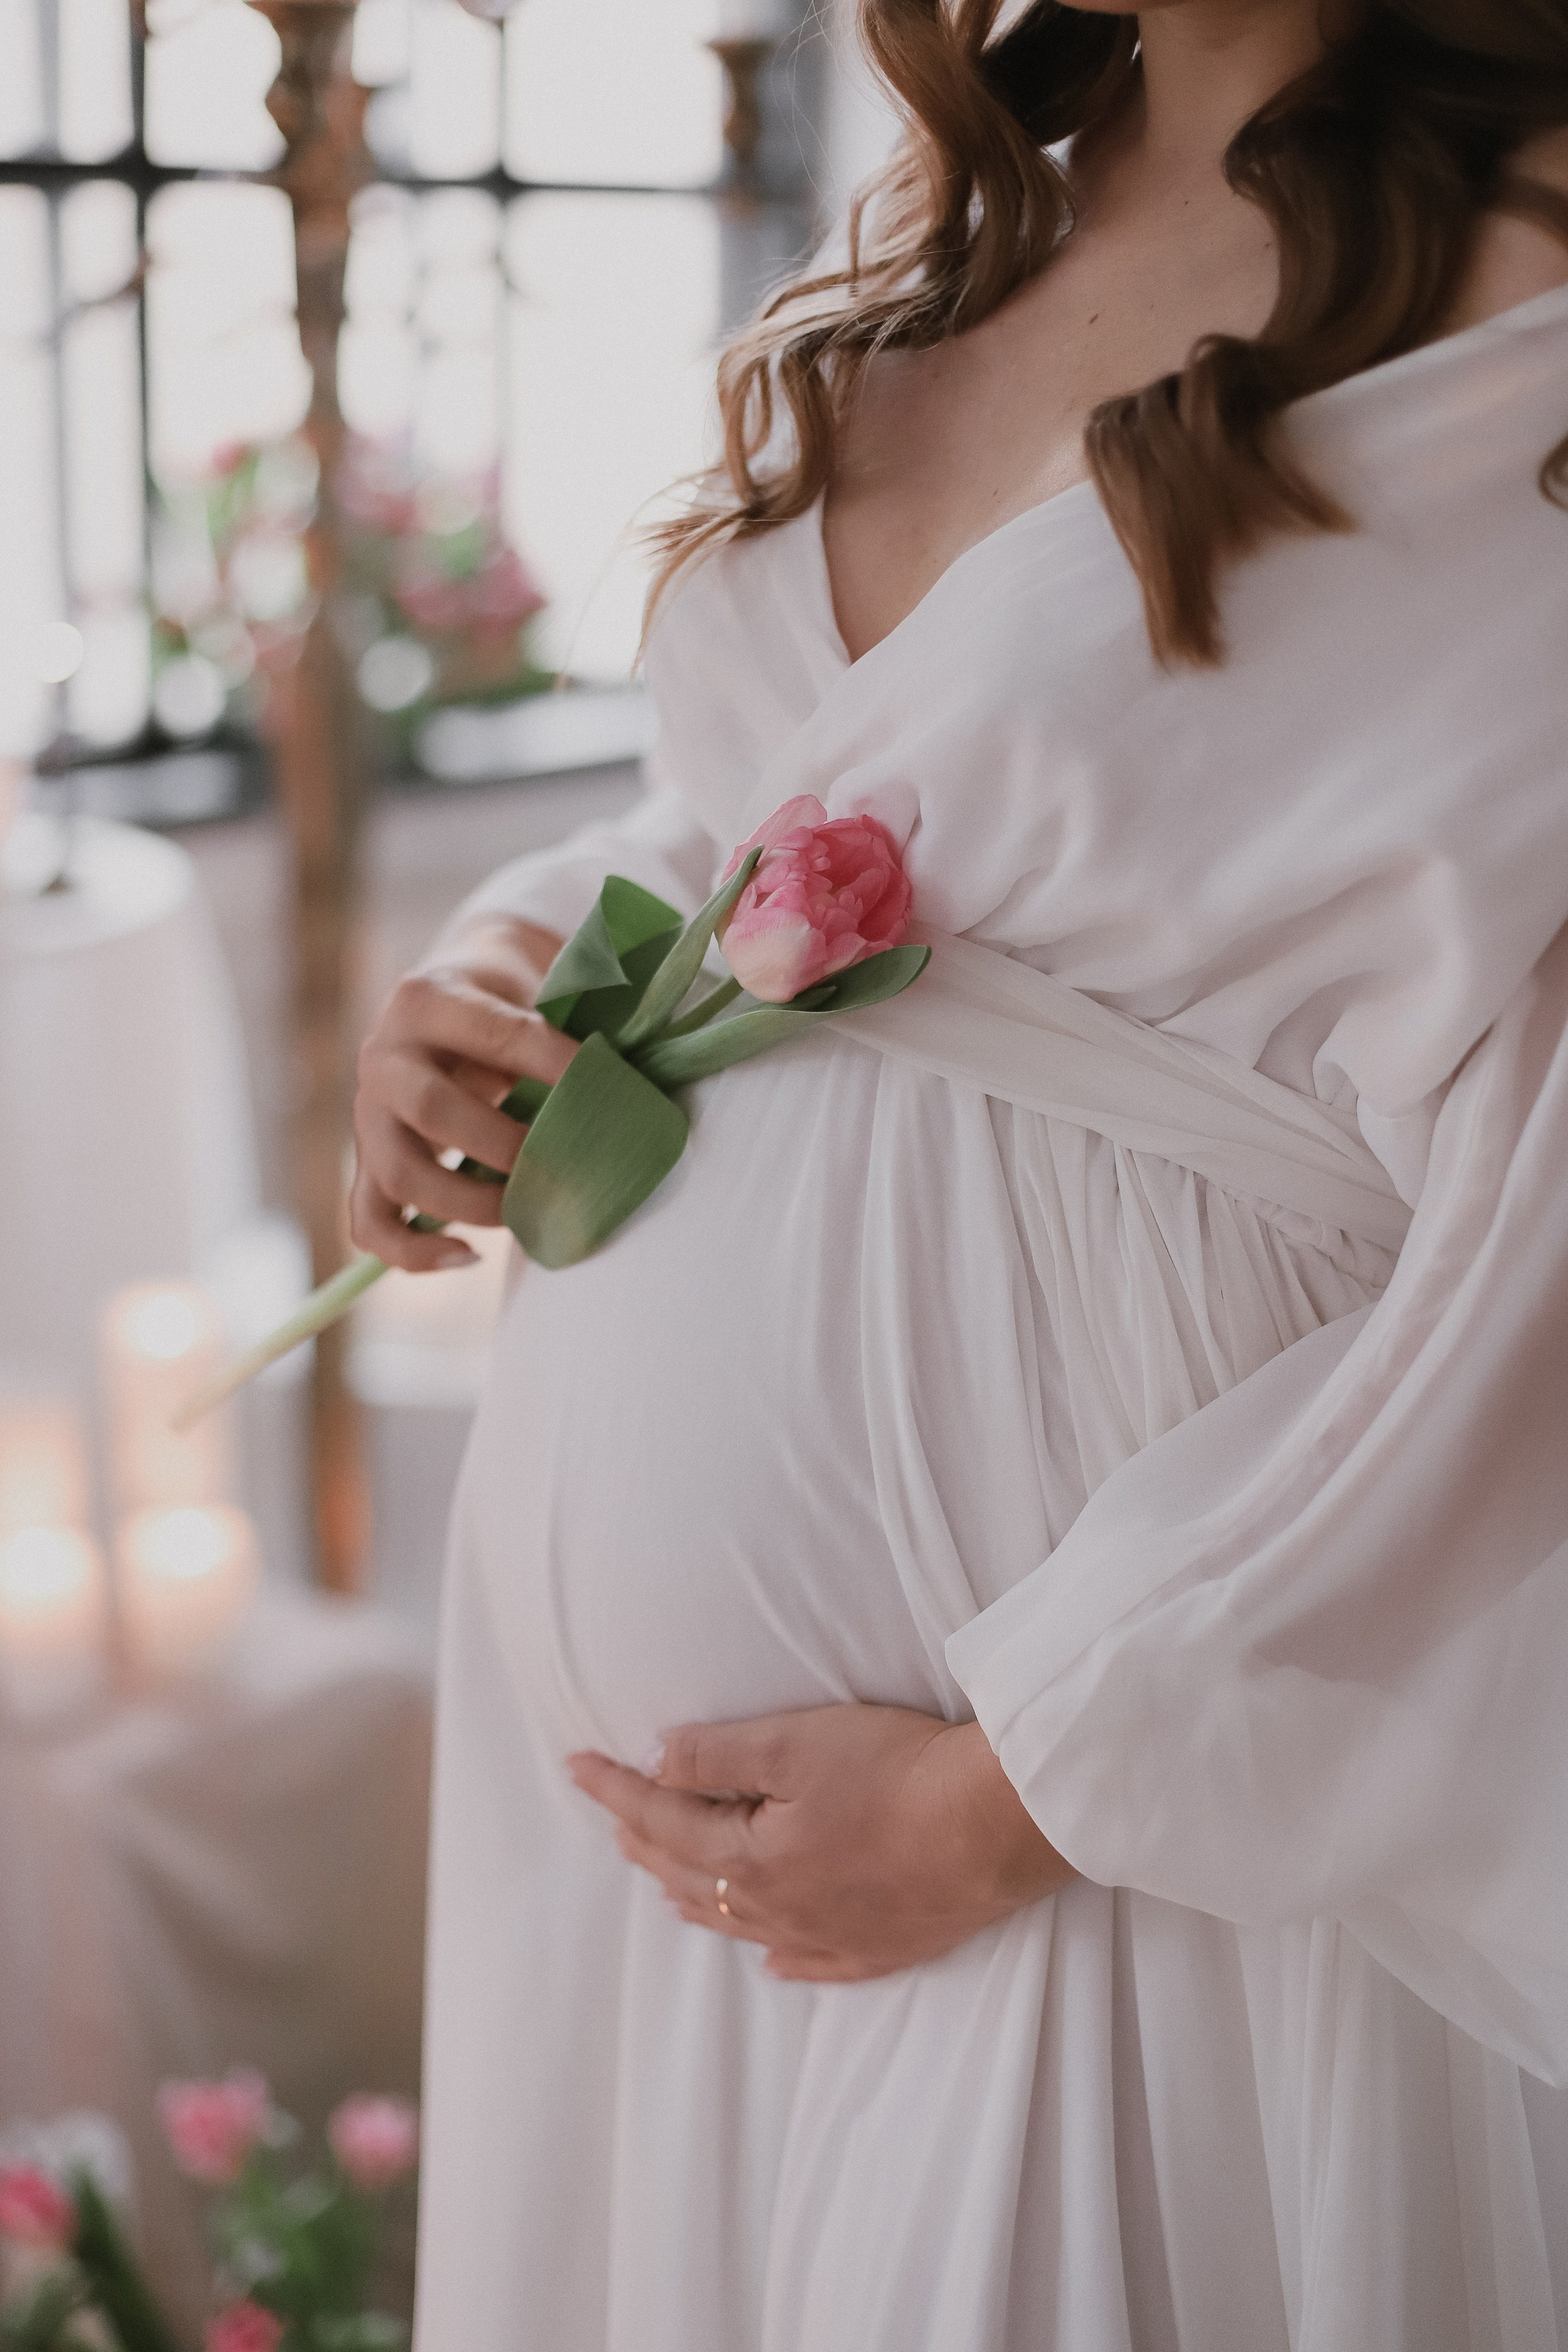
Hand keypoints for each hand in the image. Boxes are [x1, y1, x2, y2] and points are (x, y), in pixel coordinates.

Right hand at [351, 911, 575, 1271]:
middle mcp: (383, 1056)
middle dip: (505, 1145)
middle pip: (430, 1109)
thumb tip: (638, 1059)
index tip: (610, 1089)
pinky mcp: (368, 1163)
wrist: (453, 989)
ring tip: (530, 1208)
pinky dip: (414, 1251)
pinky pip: (372, 1222)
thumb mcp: (534, 974)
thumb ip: (575, 1005)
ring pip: (399, 1174)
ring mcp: (368, 1115)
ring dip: (470, 1203)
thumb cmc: (510, 989)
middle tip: (564, 1161)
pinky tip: (470, 1255)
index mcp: (427, 998)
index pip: (497, 1036)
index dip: (557, 1066)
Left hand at [567, 1704, 1074, 1982]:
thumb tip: (655, 1763)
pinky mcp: (884, 1945)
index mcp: (752, 1859)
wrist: (995, 1825)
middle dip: (647, 1844)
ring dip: (698, 1899)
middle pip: (695, 1878)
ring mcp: (833, 1935)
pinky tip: (770, 1960)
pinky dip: (781, 1958)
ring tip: (668, 1887)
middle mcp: (781, 1909)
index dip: (615, 1789)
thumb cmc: (897, 1773)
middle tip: (615, 1820)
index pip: (664, 1820)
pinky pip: (815, 1963)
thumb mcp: (795, 1744)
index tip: (574, 1765)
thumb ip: (718, 1757)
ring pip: (744, 1923)